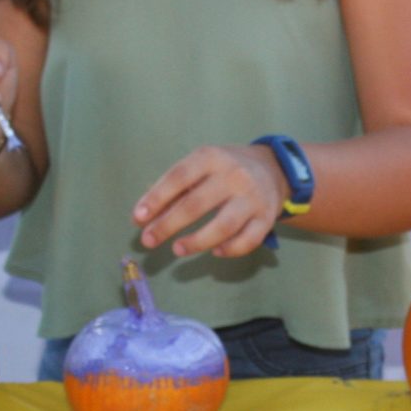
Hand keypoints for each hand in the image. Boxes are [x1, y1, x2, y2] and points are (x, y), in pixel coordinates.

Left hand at [134, 144, 286, 256]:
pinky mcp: (267, 218)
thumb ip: (173, 189)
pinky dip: (230, 249)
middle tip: (148, 240)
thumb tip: (143, 218)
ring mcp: (252, 198)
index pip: (179, 177)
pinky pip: (248, 240)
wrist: (273, 169)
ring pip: (224, 225)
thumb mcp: (200, 166)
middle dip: (169, 224)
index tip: (138, 217)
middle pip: (197, 204)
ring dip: (197, 241)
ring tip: (177, 249)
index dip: (157, 197)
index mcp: (212, 158)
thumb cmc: (225, 169)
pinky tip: (215, 252)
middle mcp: (234, 176)